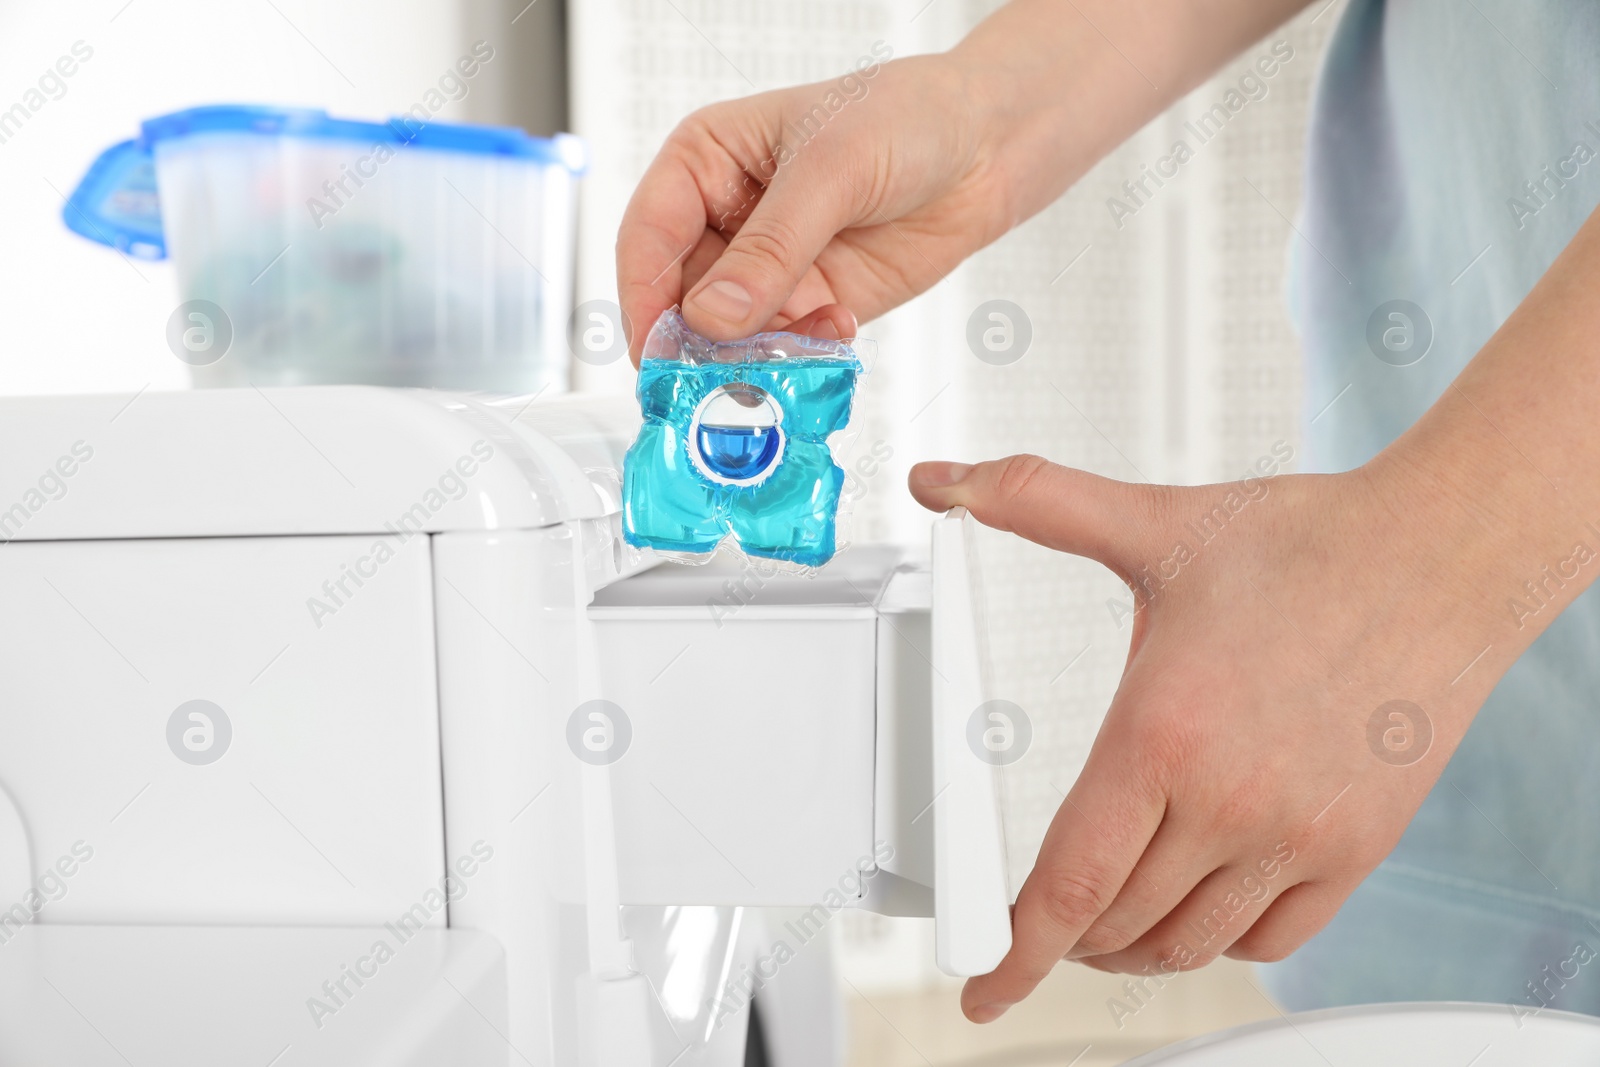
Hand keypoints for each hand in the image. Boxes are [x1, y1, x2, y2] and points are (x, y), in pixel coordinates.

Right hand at [615, 51, 1015, 358]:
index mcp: (704, 161)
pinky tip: (836, 334)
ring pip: (728, 335)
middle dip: (698, 344)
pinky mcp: (808, 304)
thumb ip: (771, 249)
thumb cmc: (905, 119)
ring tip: (787, 358)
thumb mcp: (831, 170)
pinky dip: (799, 357)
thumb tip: (713, 316)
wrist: (983, 148)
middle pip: (680, 299)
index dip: (646, 296)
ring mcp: (765, 268)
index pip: (648, 237)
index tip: (657, 349)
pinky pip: (781, 348)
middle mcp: (724, 219)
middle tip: (713, 379)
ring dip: (752, 357)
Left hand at [908, 452, 1507, 1021]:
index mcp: (1161, 734)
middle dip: (1065, 936)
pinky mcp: (1355, 849)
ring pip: (1190, 943)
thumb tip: (943, 482)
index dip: (1013, 951)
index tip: (984, 987)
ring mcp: (1298, 835)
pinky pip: (1273, 939)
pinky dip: (1221, 942)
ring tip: (1108, 924)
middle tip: (1041, 924)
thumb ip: (1032, 503)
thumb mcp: (1154, 524)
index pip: (1067, 883)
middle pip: (1117, 924)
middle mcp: (1229, 801)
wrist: (1445, 554)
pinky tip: (1200, 911)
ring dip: (1135, 947)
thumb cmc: (1309, 544)